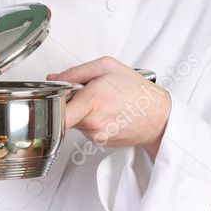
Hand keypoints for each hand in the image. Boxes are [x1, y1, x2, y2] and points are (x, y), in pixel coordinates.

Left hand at [47, 56, 170, 159]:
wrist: (159, 116)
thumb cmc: (138, 91)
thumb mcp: (107, 67)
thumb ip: (75, 71)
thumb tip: (54, 78)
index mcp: (92, 101)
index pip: (57, 113)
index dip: (50, 104)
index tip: (54, 97)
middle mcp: (92, 122)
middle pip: (63, 114)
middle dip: (69, 102)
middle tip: (83, 93)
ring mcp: (95, 135)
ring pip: (74, 121)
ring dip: (81, 111)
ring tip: (101, 102)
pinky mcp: (99, 143)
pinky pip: (85, 129)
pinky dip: (91, 120)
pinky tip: (106, 113)